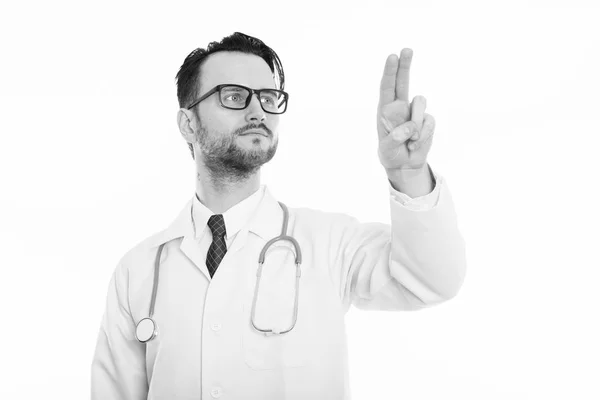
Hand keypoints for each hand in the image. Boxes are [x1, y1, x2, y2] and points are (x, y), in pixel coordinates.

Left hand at [377, 48, 434, 171]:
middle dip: (405, 65)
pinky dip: (423, 135)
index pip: (387, 87)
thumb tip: (409, 128)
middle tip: (406, 49)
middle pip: (403, 81)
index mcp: (385, 110)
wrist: (405, 164)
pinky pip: (429, 122)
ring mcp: (414, 112)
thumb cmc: (391, 154)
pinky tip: (415, 144)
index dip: (390, 72)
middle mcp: (400, 106)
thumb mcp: (387, 150)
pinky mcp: (427, 120)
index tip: (392, 57)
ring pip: (420, 103)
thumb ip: (395, 139)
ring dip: (417, 124)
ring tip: (410, 141)